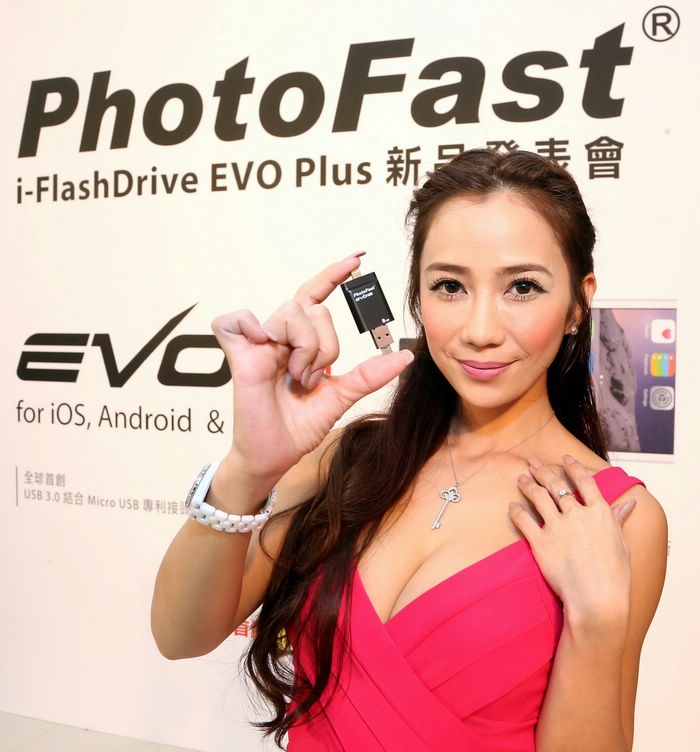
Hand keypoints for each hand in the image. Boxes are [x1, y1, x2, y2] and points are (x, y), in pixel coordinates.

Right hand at [212, 254, 413, 481]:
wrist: (275, 454)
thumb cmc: (299, 425)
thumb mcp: (341, 396)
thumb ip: (369, 374)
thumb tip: (403, 356)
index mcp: (301, 341)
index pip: (316, 295)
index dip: (334, 274)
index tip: (357, 258)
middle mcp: (280, 337)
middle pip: (312, 308)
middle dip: (324, 345)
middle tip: (313, 378)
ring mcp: (258, 345)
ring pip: (289, 313)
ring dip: (302, 348)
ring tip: (294, 377)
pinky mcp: (238, 356)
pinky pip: (234, 321)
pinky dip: (247, 324)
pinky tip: (262, 345)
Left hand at [509, 456, 635, 628]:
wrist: (597, 599)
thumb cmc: (615, 577)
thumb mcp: (622, 545)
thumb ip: (618, 521)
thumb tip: (628, 503)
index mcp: (600, 513)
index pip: (585, 482)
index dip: (573, 467)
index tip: (565, 459)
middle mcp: (577, 514)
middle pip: (556, 485)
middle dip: (543, 470)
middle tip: (532, 462)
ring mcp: (557, 527)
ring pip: (538, 497)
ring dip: (528, 485)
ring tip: (521, 478)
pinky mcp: (540, 542)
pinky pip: (524, 520)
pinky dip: (517, 511)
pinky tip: (512, 505)